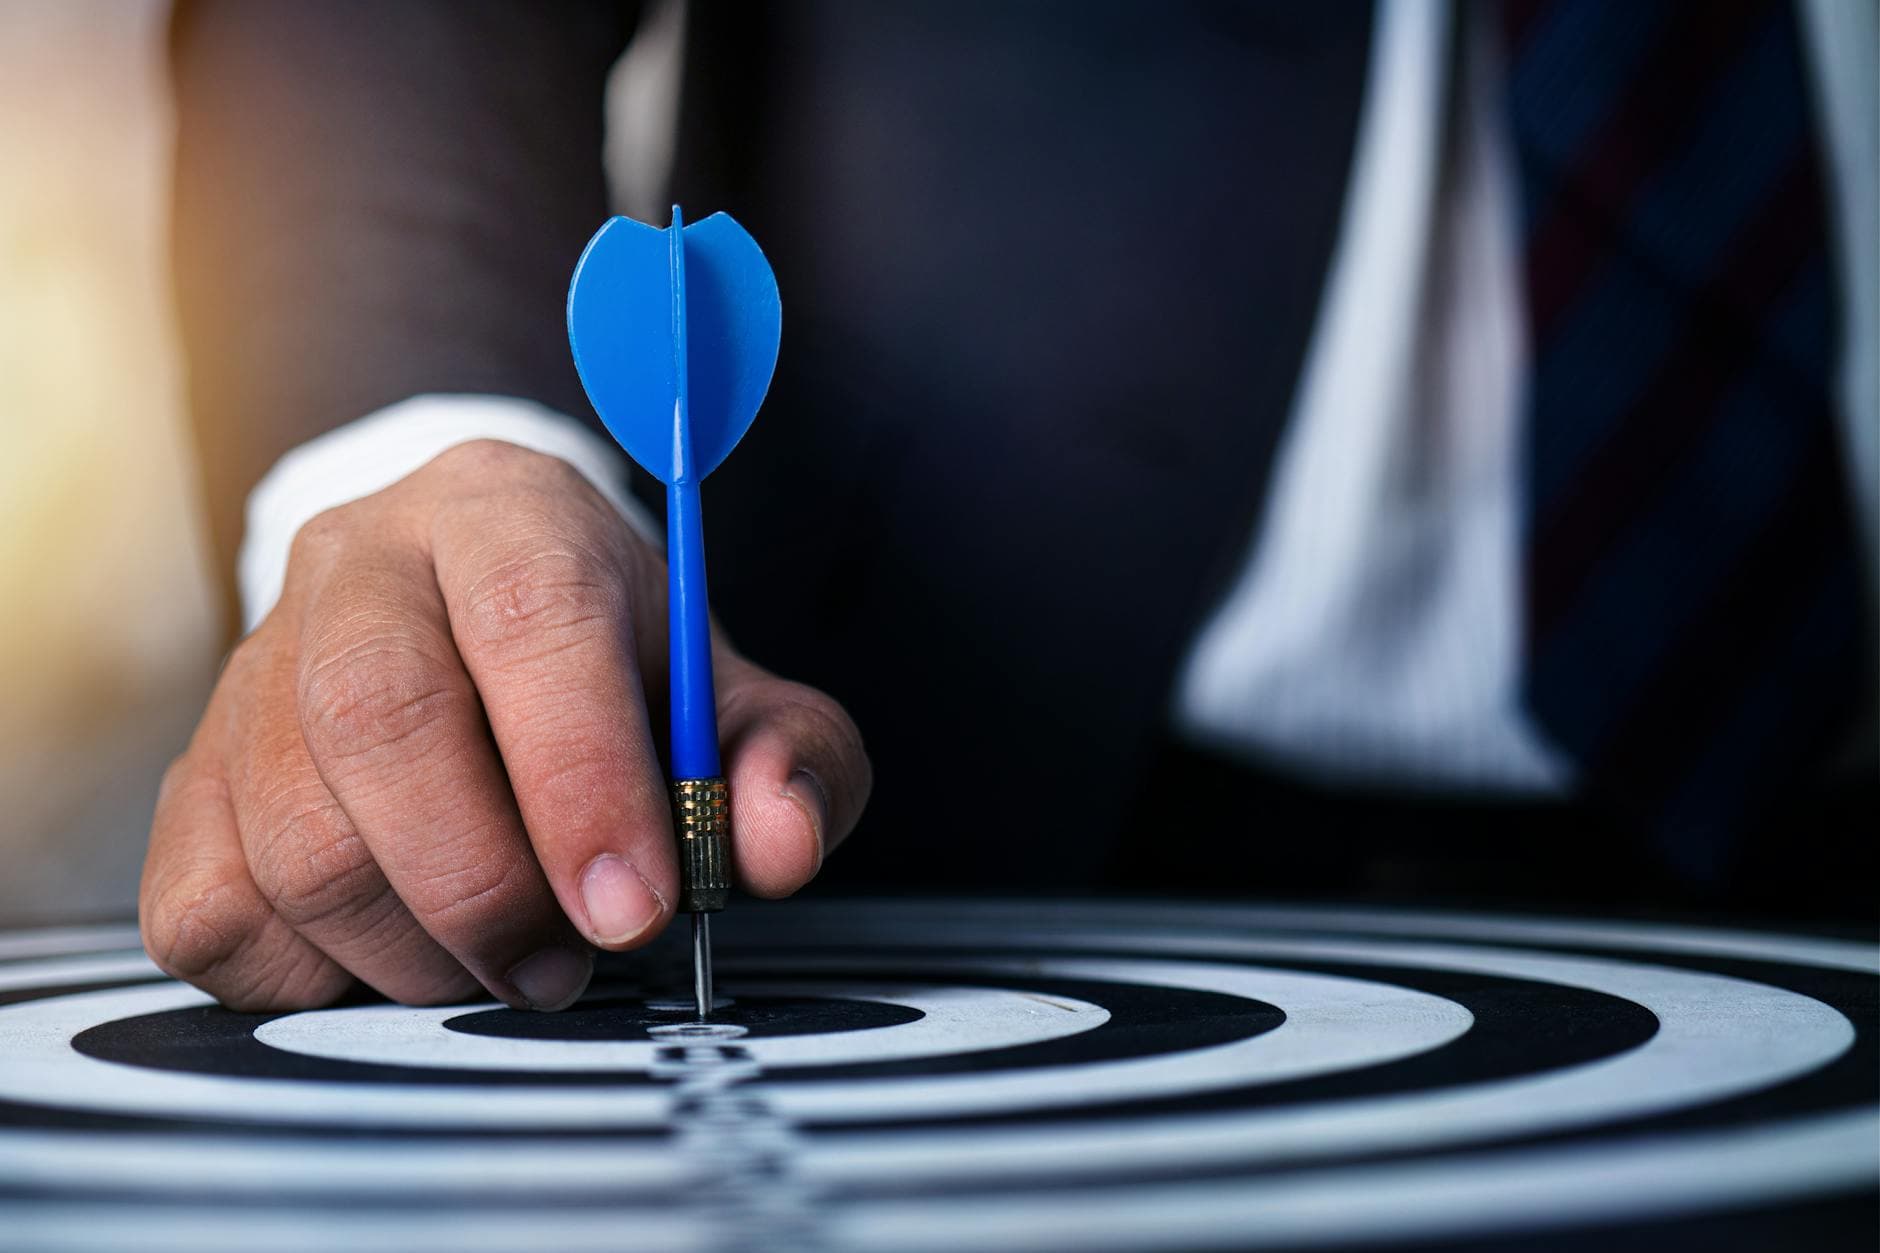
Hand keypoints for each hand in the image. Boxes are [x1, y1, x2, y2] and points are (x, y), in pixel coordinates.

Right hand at [141, 440, 868, 1011]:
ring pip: (299, 838)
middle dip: (488, 885)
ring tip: (507, 965)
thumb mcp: (733, 697)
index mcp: (507, 512)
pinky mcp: (189, 777)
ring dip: (418, 950)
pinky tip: (402, 950)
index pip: (534, 618)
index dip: (584, 777)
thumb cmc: (621, 674)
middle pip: (381, 722)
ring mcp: (253, 667)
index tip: (637, 907)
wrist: (474, 625)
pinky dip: (316, 976)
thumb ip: (791, 757)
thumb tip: (781, 843)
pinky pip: (213, 912)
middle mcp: (359, 563)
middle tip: (567, 967)